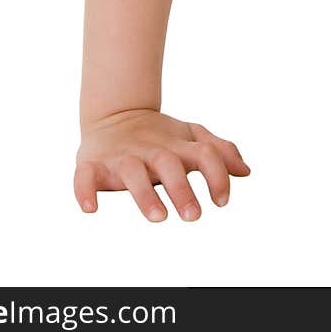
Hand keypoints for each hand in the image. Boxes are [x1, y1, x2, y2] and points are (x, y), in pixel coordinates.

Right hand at [74, 108, 250, 222]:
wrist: (115, 114)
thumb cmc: (159, 136)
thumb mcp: (190, 138)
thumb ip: (218, 152)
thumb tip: (245, 171)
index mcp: (176, 146)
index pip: (203, 154)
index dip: (216, 175)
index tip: (222, 201)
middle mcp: (150, 150)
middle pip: (167, 164)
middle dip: (181, 189)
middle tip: (194, 215)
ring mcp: (121, 157)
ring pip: (131, 173)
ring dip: (144, 195)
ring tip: (158, 217)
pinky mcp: (93, 164)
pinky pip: (85, 177)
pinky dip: (85, 191)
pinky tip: (91, 209)